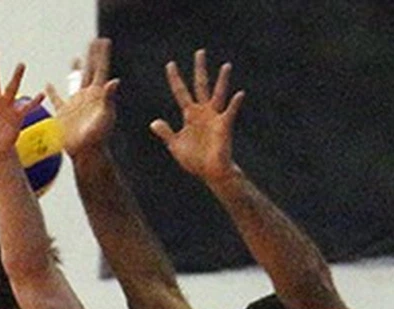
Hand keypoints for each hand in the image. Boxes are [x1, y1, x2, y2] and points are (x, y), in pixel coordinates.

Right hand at [46, 39, 119, 157]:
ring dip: (75, 69)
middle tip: (93, 41)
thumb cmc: (98, 138)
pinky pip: (56, 100)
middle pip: (89, 70)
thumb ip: (109, 98)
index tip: (103, 40)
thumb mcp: (105, 116)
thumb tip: (115, 81)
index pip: (100, 69)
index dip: (101, 55)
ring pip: (75, 81)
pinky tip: (47, 85)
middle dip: (91, 56)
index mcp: (98, 95)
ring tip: (76, 58)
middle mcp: (87, 96)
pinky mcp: (64, 114)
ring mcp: (76, 104)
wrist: (86, 154)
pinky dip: (51, 92)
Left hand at [149, 49, 244, 182]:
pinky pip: (230, 112)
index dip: (175, 78)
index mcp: (190, 115)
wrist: (210, 173)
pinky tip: (239, 94)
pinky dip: (235, 104)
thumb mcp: (176, 145)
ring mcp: (215, 117)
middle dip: (199, 69)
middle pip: (200, 85)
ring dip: (222, 81)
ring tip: (226, 66)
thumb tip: (154, 122)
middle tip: (199, 51)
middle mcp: (203, 112)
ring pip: (218, 94)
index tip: (170, 64)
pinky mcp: (224, 126)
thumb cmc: (195, 160)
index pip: (181, 91)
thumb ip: (166, 132)